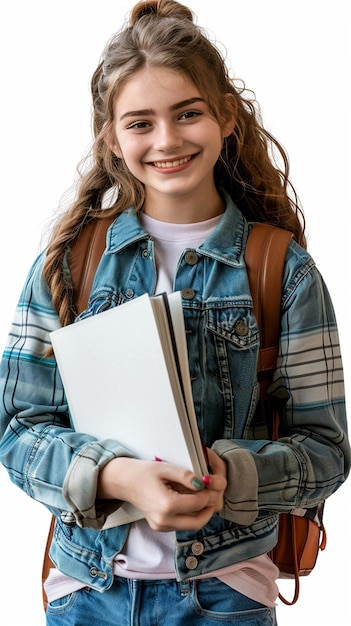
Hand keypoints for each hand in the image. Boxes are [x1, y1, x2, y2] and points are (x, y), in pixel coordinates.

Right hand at [98, 454, 226, 530]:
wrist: (124, 482)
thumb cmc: (143, 473)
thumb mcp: (166, 468)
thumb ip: (186, 476)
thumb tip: (204, 483)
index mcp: (166, 505)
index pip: (198, 503)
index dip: (208, 493)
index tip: (211, 483)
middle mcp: (163, 520)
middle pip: (198, 521)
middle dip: (209, 508)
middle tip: (212, 494)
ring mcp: (161, 526)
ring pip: (191, 525)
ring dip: (201, 512)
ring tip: (201, 495)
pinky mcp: (160, 528)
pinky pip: (182, 525)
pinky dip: (191, 515)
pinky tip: (189, 501)